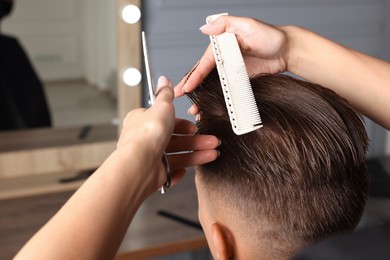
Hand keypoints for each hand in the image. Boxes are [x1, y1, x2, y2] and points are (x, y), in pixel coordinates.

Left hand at [117, 76, 218, 191]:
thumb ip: (165, 94)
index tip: (194, 126)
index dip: (183, 124)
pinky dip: (181, 171)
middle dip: (197, 140)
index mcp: (143, 122)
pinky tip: (188, 169)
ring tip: (213, 153)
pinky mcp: (155, 173)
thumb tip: (164, 80)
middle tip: (212, 141)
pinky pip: (172, 172)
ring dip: (197, 154)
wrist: (140, 164)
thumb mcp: (161, 106)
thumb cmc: (147, 134)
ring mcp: (151, 158)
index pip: (166, 121)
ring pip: (178, 155)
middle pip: (176, 139)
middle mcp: (146, 140)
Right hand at [174, 15, 288, 112]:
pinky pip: (227, 91)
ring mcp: (232, 71)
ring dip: (202, 97)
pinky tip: (212, 108)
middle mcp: (225, 58)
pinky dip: (218, 100)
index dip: (194, 76)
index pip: (205, 62)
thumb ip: (225, 24)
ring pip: (212, 85)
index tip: (186, 87)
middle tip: (179, 98)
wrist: (288, 50)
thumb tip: (205, 28)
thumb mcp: (247, 24)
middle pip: (204, 75)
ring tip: (195, 110)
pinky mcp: (240, 80)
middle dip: (191, 87)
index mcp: (222, 45)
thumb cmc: (270, 35)